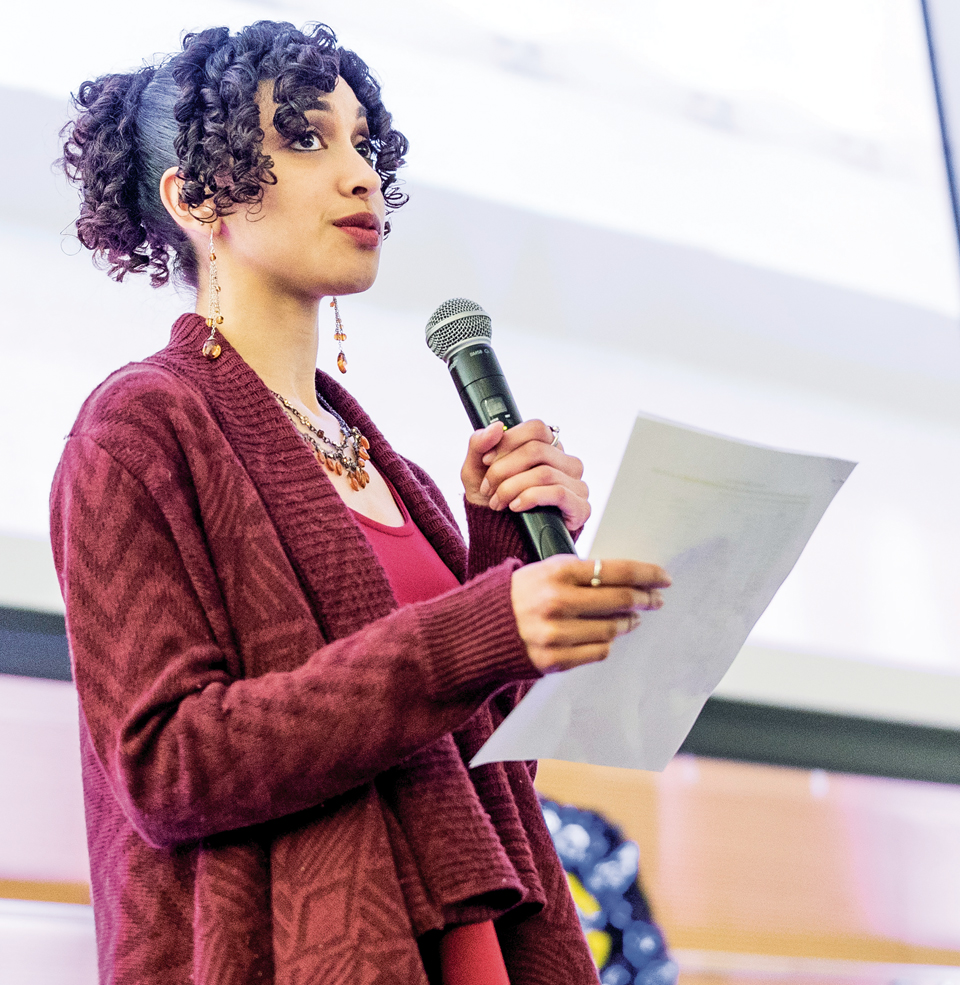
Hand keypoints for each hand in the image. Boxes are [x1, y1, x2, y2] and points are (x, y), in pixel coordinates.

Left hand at [461, 420, 589, 531]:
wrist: (499, 539)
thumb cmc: (491, 500)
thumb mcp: (475, 471)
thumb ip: (479, 444)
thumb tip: (496, 427)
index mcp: (546, 447)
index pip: (536, 428)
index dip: (508, 441)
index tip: (486, 460)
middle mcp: (565, 462)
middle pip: (536, 450)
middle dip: (503, 469)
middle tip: (486, 488)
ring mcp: (577, 484)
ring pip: (544, 472)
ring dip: (512, 488)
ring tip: (497, 503)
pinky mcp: (580, 507)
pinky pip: (558, 493)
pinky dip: (531, 497)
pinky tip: (516, 507)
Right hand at [511, 556, 670, 673]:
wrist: (477, 631)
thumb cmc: (516, 596)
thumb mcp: (542, 571)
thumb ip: (579, 573)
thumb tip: (626, 579)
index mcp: (557, 571)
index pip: (616, 571)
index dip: (647, 574)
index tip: (663, 577)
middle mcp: (557, 601)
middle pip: (620, 599)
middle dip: (645, 599)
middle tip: (655, 600)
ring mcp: (555, 633)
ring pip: (612, 629)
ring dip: (627, 623)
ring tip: (630, 619)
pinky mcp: (553, 660)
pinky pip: (597, 652)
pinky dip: (606, 643)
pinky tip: (605, 636)